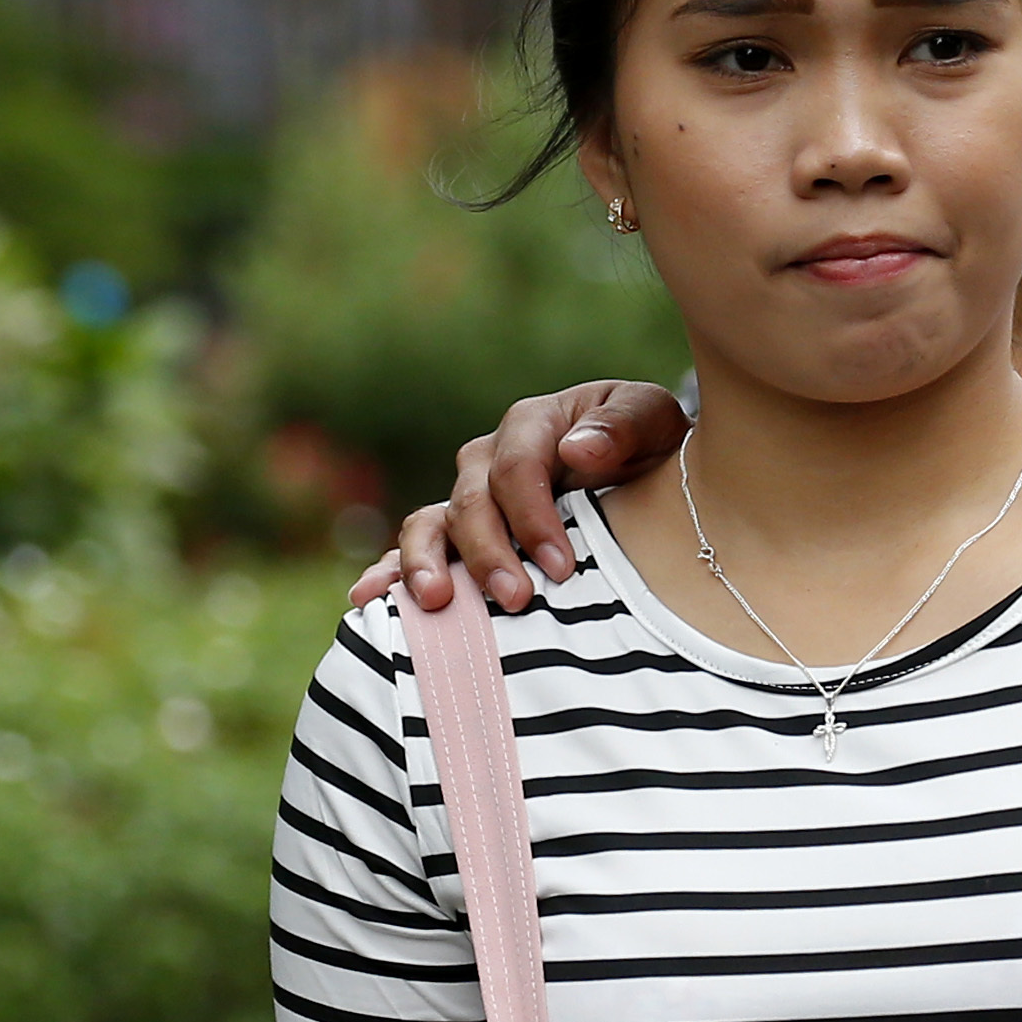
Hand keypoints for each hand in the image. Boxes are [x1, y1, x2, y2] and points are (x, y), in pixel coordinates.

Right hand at [355, 381, 691, 612]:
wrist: (646, 466)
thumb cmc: (650, 441)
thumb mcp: (653, 419)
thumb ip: (622, 426)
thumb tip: (578, 448)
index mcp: (533, 424)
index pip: (517, 469)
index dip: (532, 517)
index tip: (561, 565)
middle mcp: (489, 459)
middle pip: (470, 503)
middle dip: (488, 553)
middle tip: (516, 598)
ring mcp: (468, 497)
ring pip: (429, 524)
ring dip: (426, 563)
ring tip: (437, 602)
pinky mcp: (460, 534)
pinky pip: (416, 551)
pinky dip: (390, 572)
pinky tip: (368, 601)